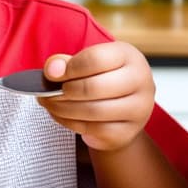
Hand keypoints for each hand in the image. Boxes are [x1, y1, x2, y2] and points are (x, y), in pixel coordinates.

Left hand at [37, 41, 154, 151]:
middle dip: (64, 91)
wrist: (124, 108)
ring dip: (63, 109)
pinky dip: (71, 124)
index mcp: (130, 56)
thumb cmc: (103, 79)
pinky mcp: (129, 131)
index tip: (50, 74)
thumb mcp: (89, 64)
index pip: (96, 59)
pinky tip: (63, 116)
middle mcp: (141, 81)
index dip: (69, 67)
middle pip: (94, 87)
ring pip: (93, 111)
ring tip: (50, 104)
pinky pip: (94, 130)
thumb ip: (69, 63)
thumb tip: (52, 69)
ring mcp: (139, 108)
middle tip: (47, 93)